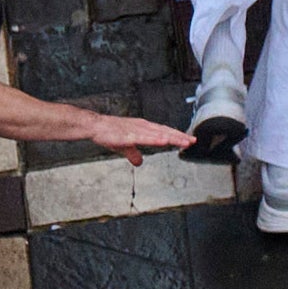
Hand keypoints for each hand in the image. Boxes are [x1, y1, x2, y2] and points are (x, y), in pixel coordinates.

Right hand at [83, 114, 197, 165]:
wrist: (94, 126)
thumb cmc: (109, 133)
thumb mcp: (124, 146)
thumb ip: (133, 154)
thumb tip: (139, 162)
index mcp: (143, 128)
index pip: (164, 132)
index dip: (177, 136)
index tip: (189, 140)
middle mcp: (142, 127)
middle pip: (165, 132)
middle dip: (179, 136)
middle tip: (193, 140)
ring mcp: (136, 130)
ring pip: (157, 134)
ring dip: (172, 137)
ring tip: (184, 141)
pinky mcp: (128, 135)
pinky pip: (143, 138)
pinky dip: (154, 139)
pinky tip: (164, 140)